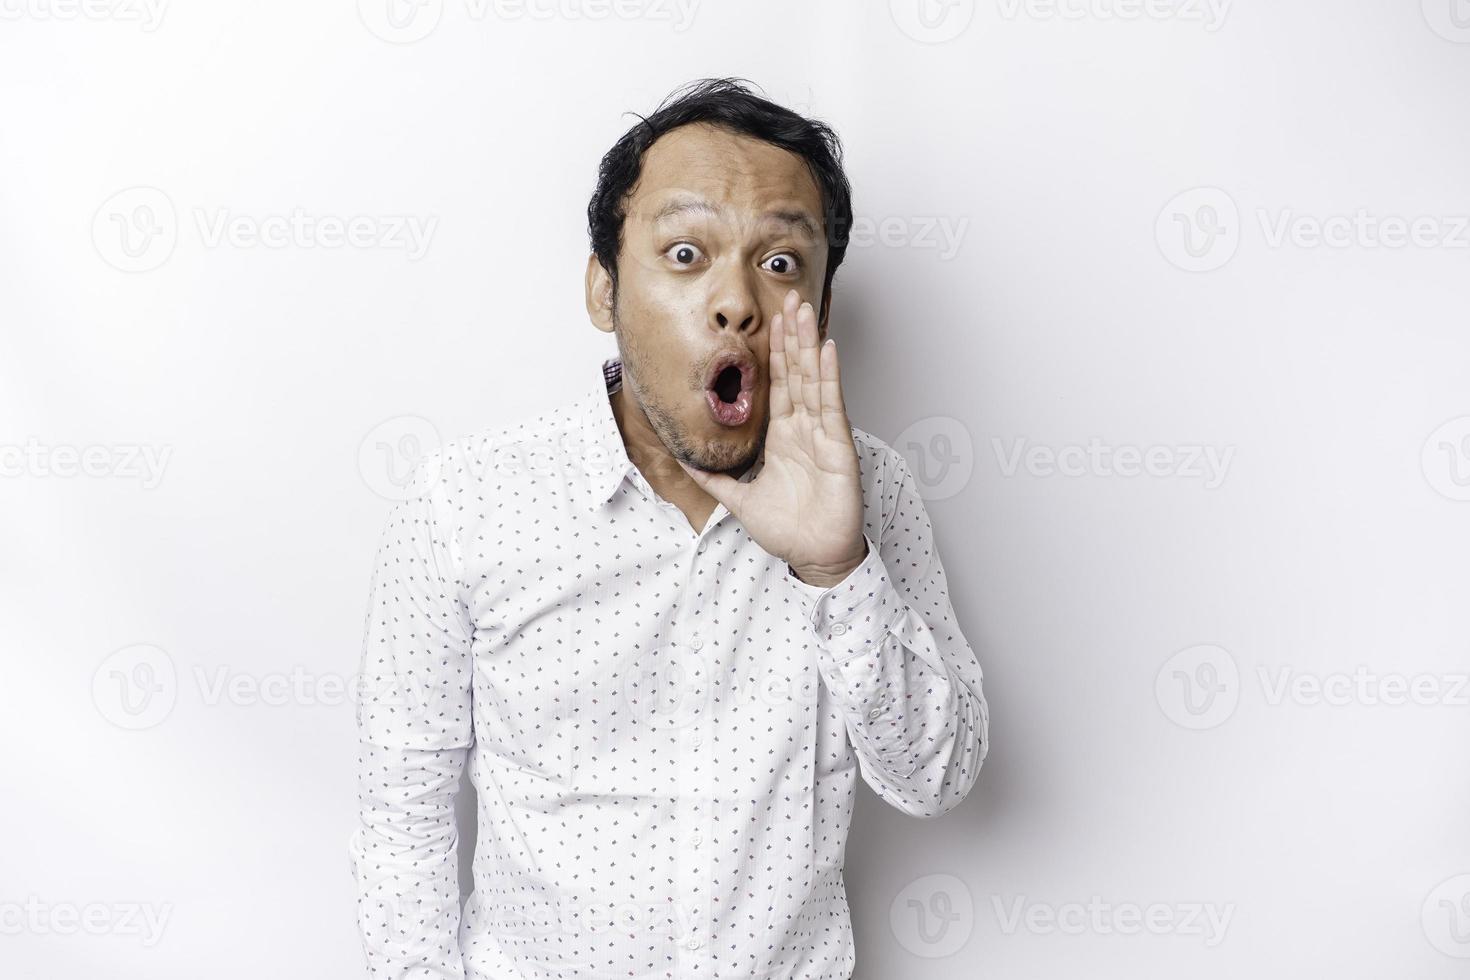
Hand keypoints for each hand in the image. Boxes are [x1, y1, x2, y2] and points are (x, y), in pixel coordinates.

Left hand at [676, 289, 866, 587]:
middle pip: (797, 372)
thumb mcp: (739, 500)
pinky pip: (832, 406)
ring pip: (814, 380)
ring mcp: (823, 434)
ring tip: (806, 311)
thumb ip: (714, 477)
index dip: (774, 351)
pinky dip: (829, 376)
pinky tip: (828, 350)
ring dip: (810, 344)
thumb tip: (682, 458)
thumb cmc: (788, 530)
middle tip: (790, 297)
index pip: (777, 384)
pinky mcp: (838, 447)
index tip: (770, 321)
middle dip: (793, 335)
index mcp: (783, 436)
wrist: (815, 557)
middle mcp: (804, 428)